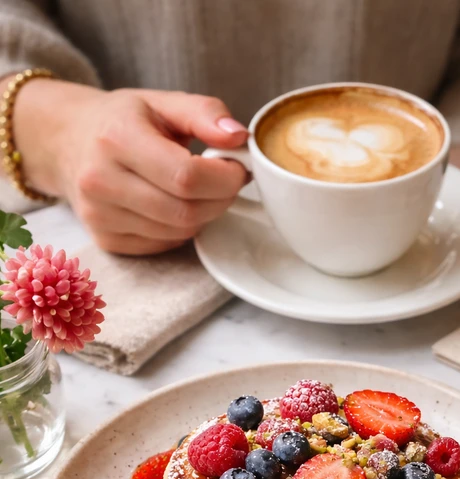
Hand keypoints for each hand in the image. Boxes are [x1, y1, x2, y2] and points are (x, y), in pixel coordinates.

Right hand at [10, 79, 248, 254]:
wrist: (68, 143)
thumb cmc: (122, 121)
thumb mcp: (162, 102)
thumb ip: (205, 113)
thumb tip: (239, 137)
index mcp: (117, 138)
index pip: (186, 177)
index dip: (225, 178)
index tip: (237, 168)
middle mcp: (101, 181)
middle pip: (186, 212)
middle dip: (219, 200)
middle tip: (226, 182)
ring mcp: (100, 216)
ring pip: (178, 233)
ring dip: (202, 215)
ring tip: (198, 190)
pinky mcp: (106, 240)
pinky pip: (163, 245)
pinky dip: (180, 229)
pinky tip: (173, 205)